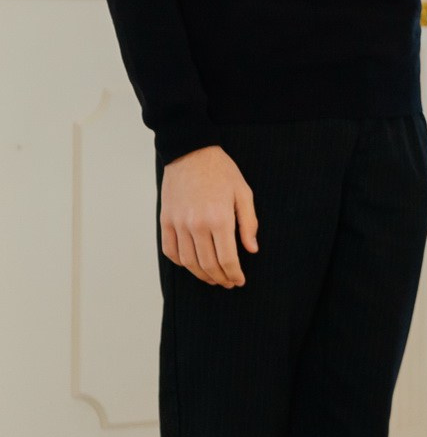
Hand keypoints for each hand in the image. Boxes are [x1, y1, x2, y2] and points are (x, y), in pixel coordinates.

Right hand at [160, 146, 258, 287]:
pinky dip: (181, 263)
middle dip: (220, 278)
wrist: (191, 153)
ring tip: (213, 278)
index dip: (234, 274)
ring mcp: (178, 224)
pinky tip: (192, 265)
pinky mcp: (165, 221)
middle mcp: (196, 225)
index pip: (227, 258)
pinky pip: (170, 250)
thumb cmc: (221, 172)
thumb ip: (249, 223)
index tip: (239, 281)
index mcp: (219, 219)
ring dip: (201, 275)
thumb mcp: (244, 194)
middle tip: (228, 283)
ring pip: (188, 262)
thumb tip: (252, 250)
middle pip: (207, 264)